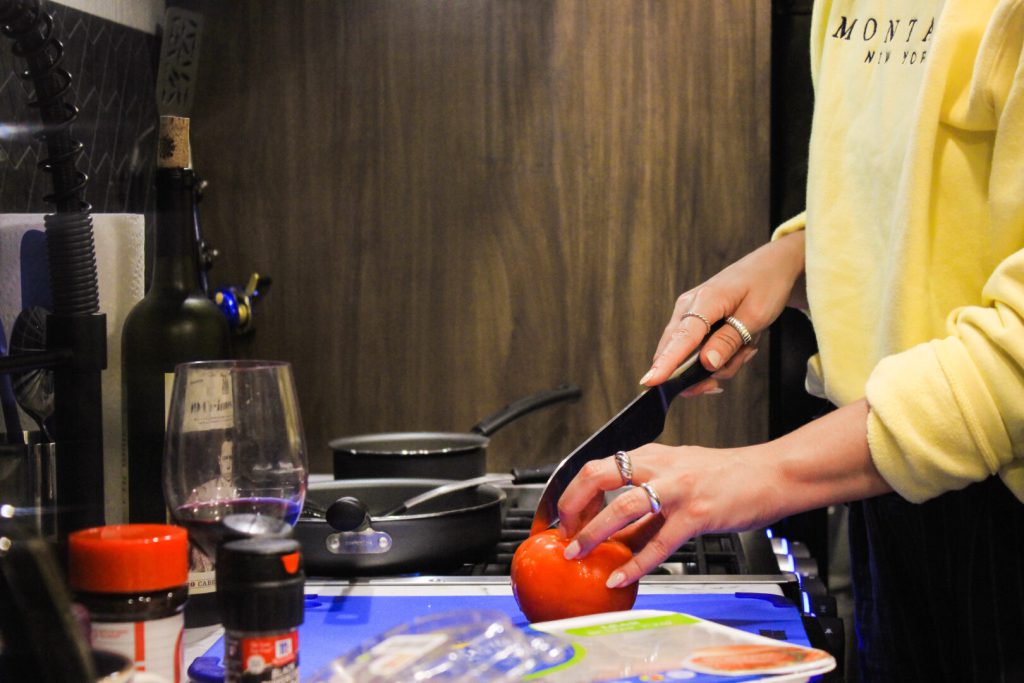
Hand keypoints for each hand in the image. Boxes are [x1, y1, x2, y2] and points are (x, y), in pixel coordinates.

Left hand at [556, 401, 888, 586]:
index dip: (573, 491)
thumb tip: (617, 536)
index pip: (598, 465)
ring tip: (577, 552)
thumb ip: (648, 508)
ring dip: (594, 532)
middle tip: (562, 531)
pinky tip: (620, 576)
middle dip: (572, 504)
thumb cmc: (727, 478)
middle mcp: (660, 465)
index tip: (560, 515)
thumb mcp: (679, 481)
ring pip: (623, 507)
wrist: (771, 474)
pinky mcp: (697, 512)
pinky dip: (635, 562)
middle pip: (599, 475)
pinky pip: (658, 542)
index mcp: (652, 454)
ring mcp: (678, 487)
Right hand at [640, 231, 805, 393]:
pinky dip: (719, 356)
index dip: (666, 363)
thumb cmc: (765, 285)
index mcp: (704, 301)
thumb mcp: (756, 316)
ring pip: (690, 357)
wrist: (771, 266)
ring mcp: (687, 313)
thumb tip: (707, 363)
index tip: (650, 382)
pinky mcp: (693, 321)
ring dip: (721, 362)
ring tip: (746, 346)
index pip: (681, 338)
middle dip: (702, 373)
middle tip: (731, 370)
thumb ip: (729, 341)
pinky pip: (698, 350)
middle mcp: (687, 307)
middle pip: (677, 353)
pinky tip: (738, 345)